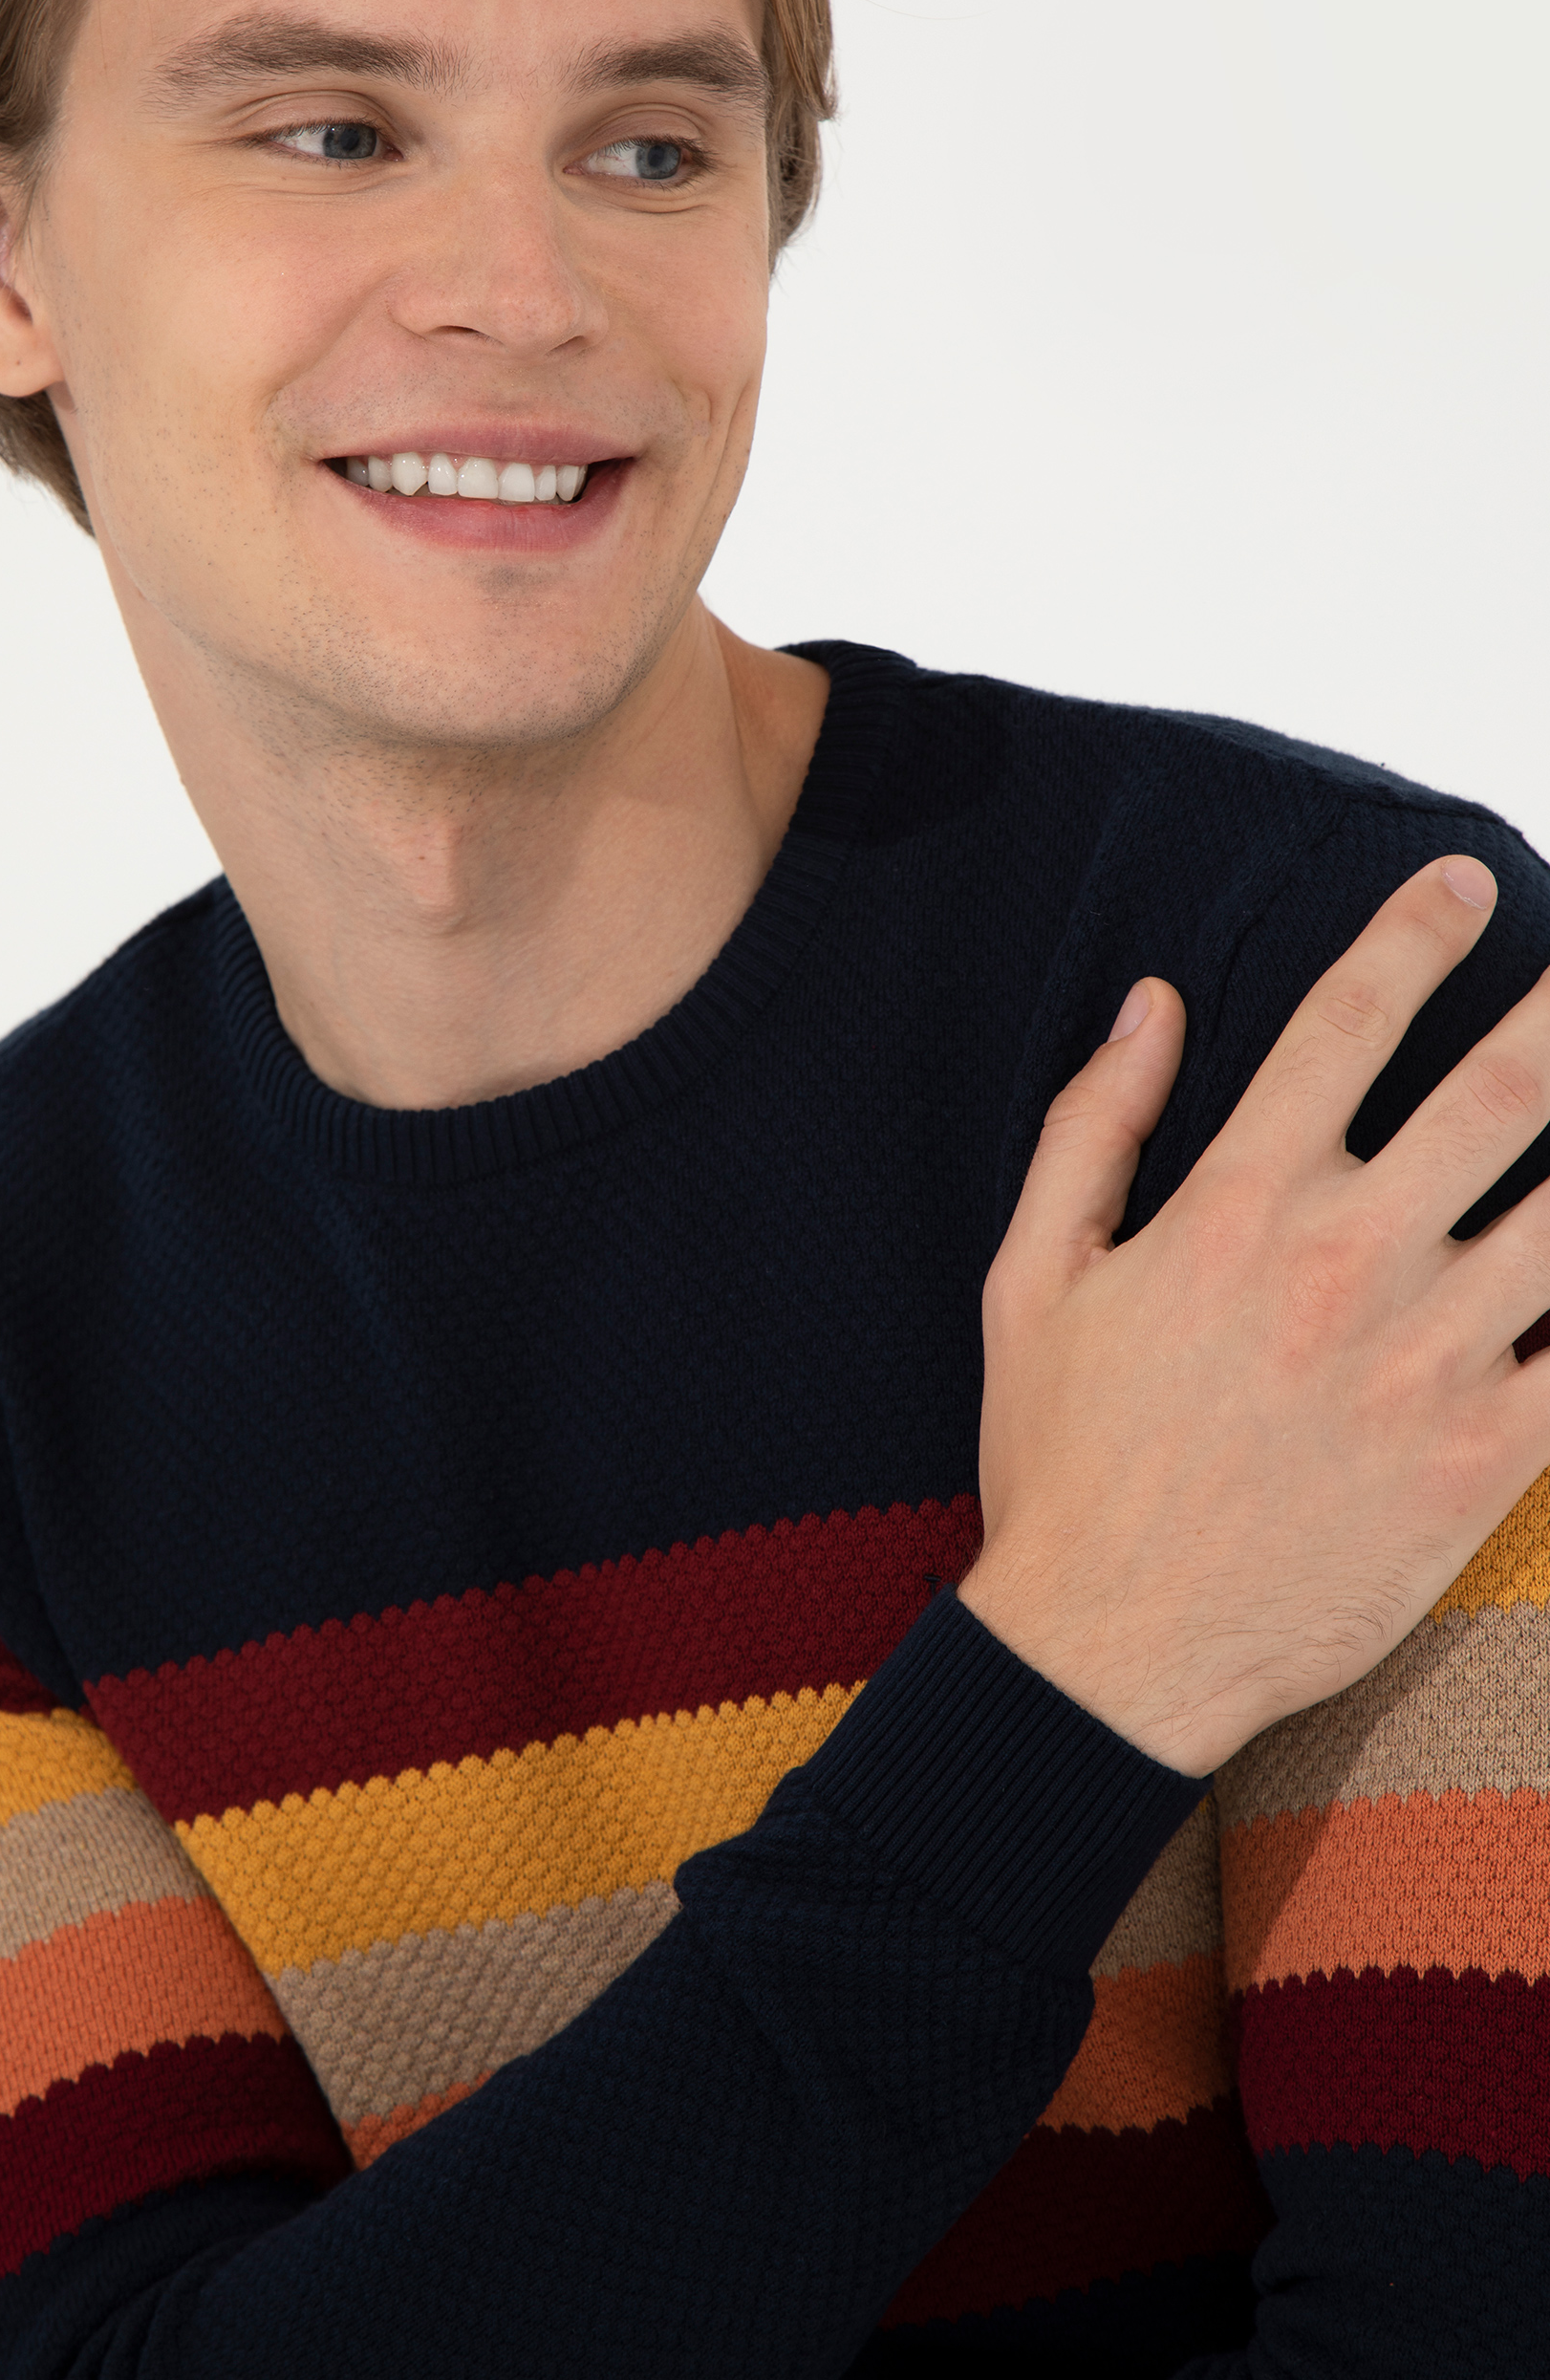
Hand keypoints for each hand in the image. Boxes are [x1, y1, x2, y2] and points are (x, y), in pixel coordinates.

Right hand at [960, 853, 1549, 1775]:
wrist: (1108, 1650)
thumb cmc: (1062, 1462)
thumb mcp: (1031, 1277)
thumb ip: (1093, 1127)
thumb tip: (1149, 1001)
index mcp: (1238, 1204)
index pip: (1344, 1024)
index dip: (1414, 935)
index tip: (1461, 882)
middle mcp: (1347, 1260)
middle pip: (1502, 1091)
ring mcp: (1427, 1360)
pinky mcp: (1482, 1460)